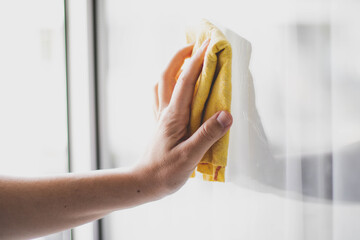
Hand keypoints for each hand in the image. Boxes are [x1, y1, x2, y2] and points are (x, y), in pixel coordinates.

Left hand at [134, 39, 232, 198]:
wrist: (144, 183)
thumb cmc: (165, 172)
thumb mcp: (189, 156)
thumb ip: (207, 135)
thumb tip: (227, 114)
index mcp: (174, 116)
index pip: (186, 82)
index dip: (197, 61)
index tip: (208, 45)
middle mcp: (165, 112)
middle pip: (167, 75)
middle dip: (180, 56)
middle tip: (194, 45)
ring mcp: (160, 117)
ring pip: (161, 84)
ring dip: (171, 68)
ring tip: (184, 61)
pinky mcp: (160, 124)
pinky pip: (159, 97)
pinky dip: (166, 85)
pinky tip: (174, 88)